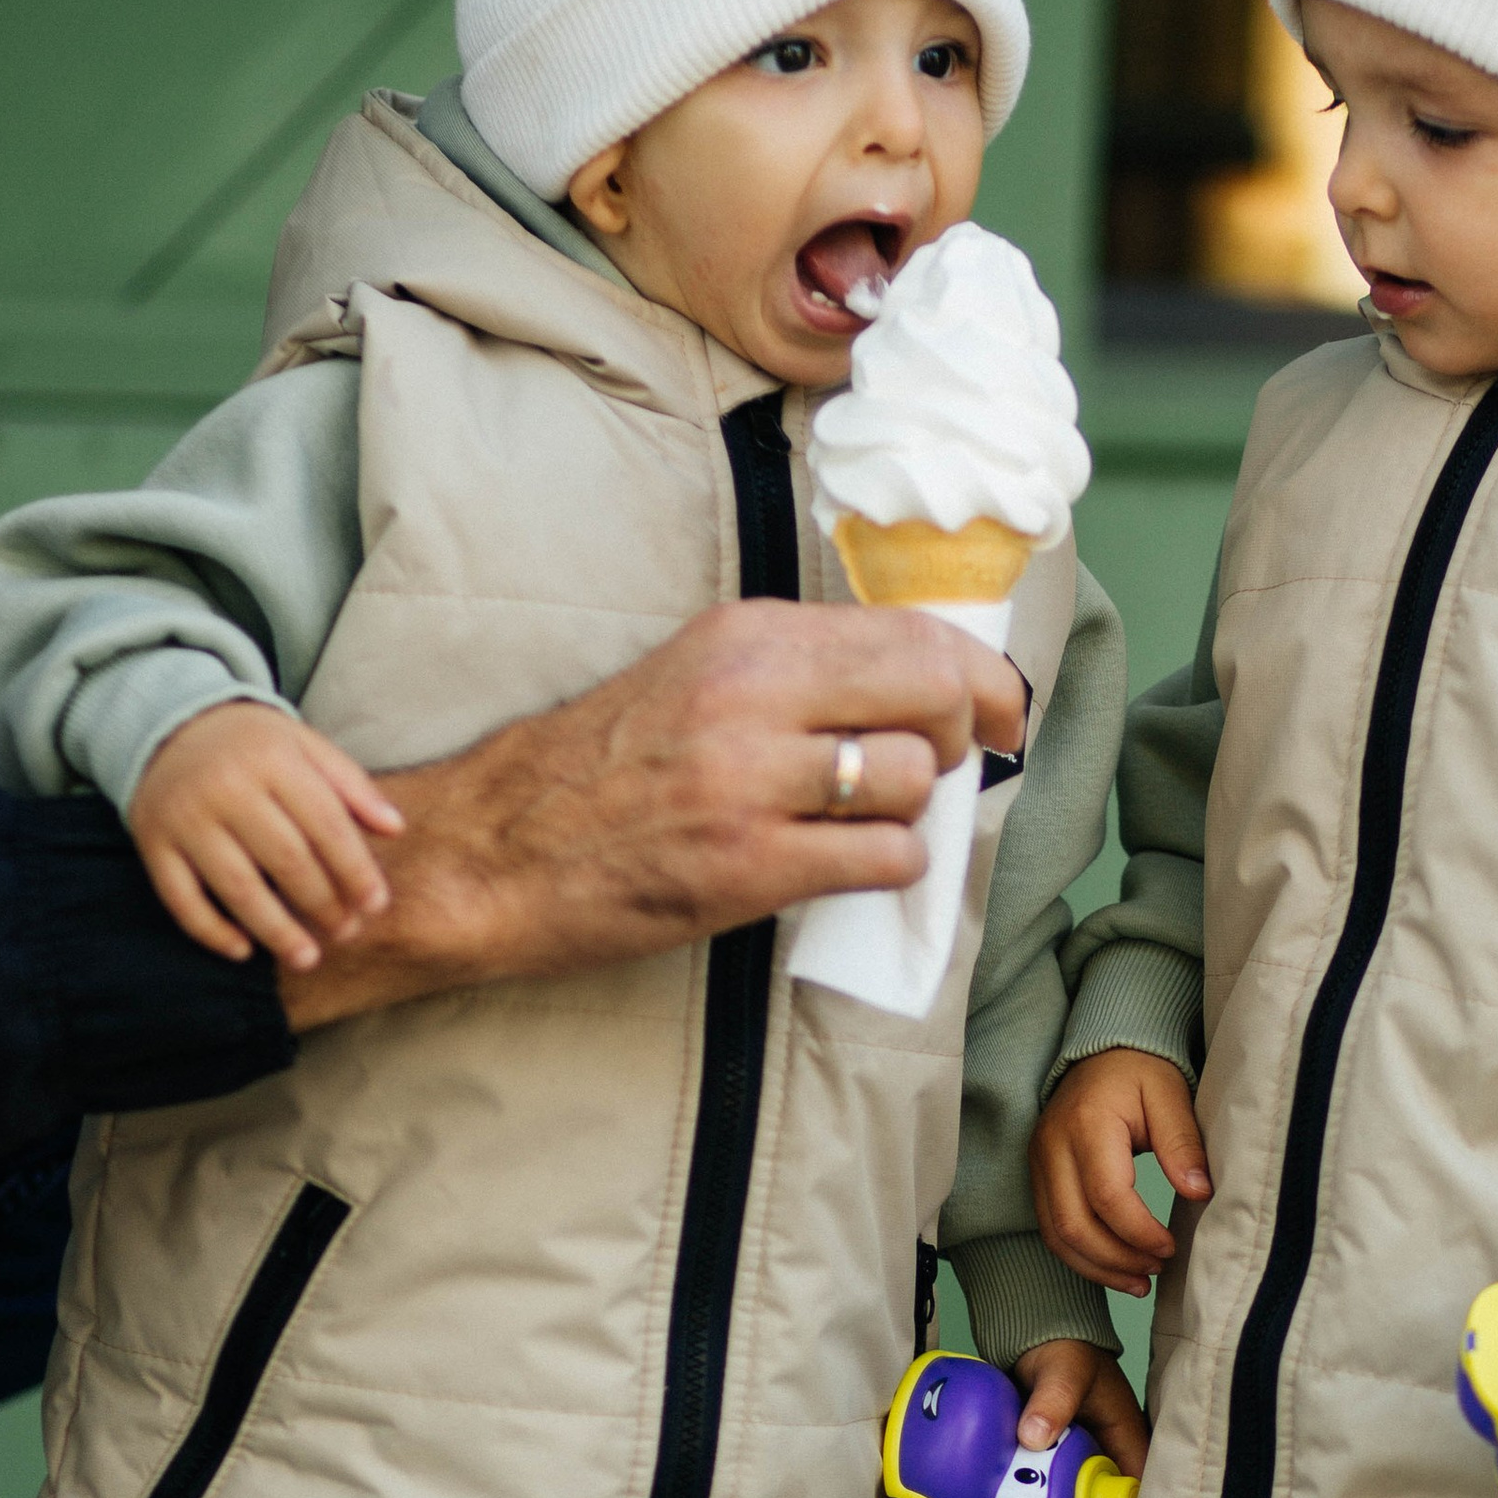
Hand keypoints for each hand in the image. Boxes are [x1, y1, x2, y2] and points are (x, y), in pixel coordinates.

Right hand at [129, 702, 402, 972]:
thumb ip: (352, 785)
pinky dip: (211, 931)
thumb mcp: (305, 746)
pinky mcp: (154, 842)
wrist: (170, 725)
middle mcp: (225, 787)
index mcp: (272, 759)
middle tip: (346, 932)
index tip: (376, 905)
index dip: (355, 870)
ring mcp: (185, 817)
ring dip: (276, 930)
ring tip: (307, 958)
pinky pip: (181, 898)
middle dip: (322, 904)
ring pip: (237, 887)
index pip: (325, 824)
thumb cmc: (255, 746)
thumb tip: (396, 828)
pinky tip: (244, 951)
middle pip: (286, 859)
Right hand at [278, 604, 1021, 1028]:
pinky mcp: (749, 865)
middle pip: (935, 691)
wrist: (495, 850)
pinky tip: (849, 864)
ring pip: (916, 780)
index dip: (982, 673)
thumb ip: (797, 671)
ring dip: (916, 809)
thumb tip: (922, 683)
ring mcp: (752, 781)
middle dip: (967, 731)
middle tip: (949, 765)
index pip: (912, 630)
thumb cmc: (599, 769)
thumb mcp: (695, 675)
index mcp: (747, 636)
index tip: (1002, 708)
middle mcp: (754, 694)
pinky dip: (890, 866)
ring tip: (869, 820)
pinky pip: (885, 858)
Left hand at [1010, 1339, 1149, 1474]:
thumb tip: (1033, 1437)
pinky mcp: (1055, 1460)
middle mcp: (1108, 1455)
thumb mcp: (1065, 1371)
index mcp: (1128, 1439)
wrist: (1035, 1339)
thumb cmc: (1065, 1349)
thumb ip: (1054, 1400)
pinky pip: (1049, 1488)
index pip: (1138, 1492)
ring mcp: (1080, 1459)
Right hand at [1031, 1048, 1211, 1295]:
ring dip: (1097, 1267)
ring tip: (1139, 1282)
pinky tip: (1115, 1268)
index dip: (1139, 1232)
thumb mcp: (1170, 1095)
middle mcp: (1052, 1147)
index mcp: (1087, 1124)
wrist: (1101, 1054)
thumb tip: (1199, 1193)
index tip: (1170, 1247)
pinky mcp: (1038, 1176)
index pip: (1107, 1196)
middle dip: (1116, 1259)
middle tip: (1156, 1270)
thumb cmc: (1140, 1072)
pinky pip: (1052, 1229)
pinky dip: (1082, 1257)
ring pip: (1056, 1236)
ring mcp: (1039, 1163)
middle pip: (1073, 1225)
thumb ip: (1183, 1144)